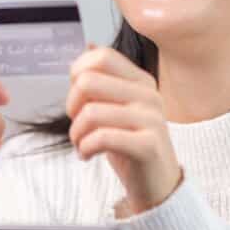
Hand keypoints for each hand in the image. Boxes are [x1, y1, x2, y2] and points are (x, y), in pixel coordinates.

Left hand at [66, 42, 182, 216]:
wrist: (157, 184)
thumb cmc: (131, 145)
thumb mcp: (118, 107)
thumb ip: (104, 80)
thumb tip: (89, 45)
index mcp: (141, 80)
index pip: (100, 57)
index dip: (77, 75)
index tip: (79, 99)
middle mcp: (149, 95)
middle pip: (87, 82)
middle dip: (71, 106)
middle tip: (78, 126)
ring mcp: (151, 119)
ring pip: (90, 112)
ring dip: (76, 133)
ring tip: (81, 145)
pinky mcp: (148, 145)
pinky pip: (101, 137)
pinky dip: (85, 148)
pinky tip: (87, 155)